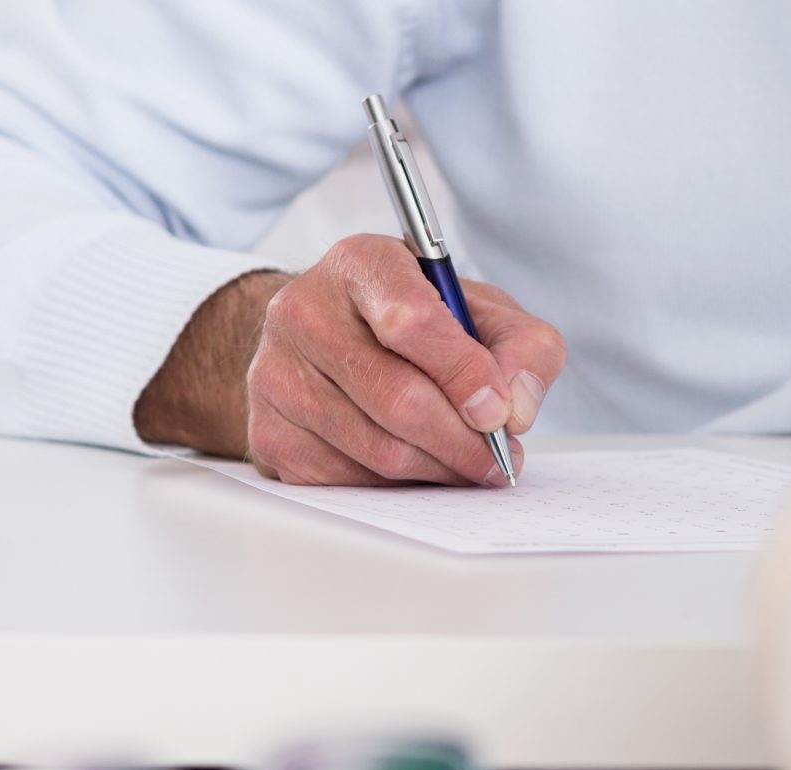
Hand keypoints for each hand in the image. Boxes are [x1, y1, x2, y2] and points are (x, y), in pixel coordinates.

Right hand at [244, 234, 563, 485]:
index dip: (463, 374)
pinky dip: (396, 484)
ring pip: (376, 449)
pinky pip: (347, 479)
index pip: (410, 320)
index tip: (499, 413)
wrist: (325, 338)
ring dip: (437, 468)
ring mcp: (275, 373)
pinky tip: (417, 465)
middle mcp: (303, 311)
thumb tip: (517, 408)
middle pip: (397, 398)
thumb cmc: (413, 321)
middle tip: (499, 458)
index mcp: (360, 264)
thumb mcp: (480, 310)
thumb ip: (523, 346)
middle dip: (462, 440)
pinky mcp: (267, 431)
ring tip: (468, 464)